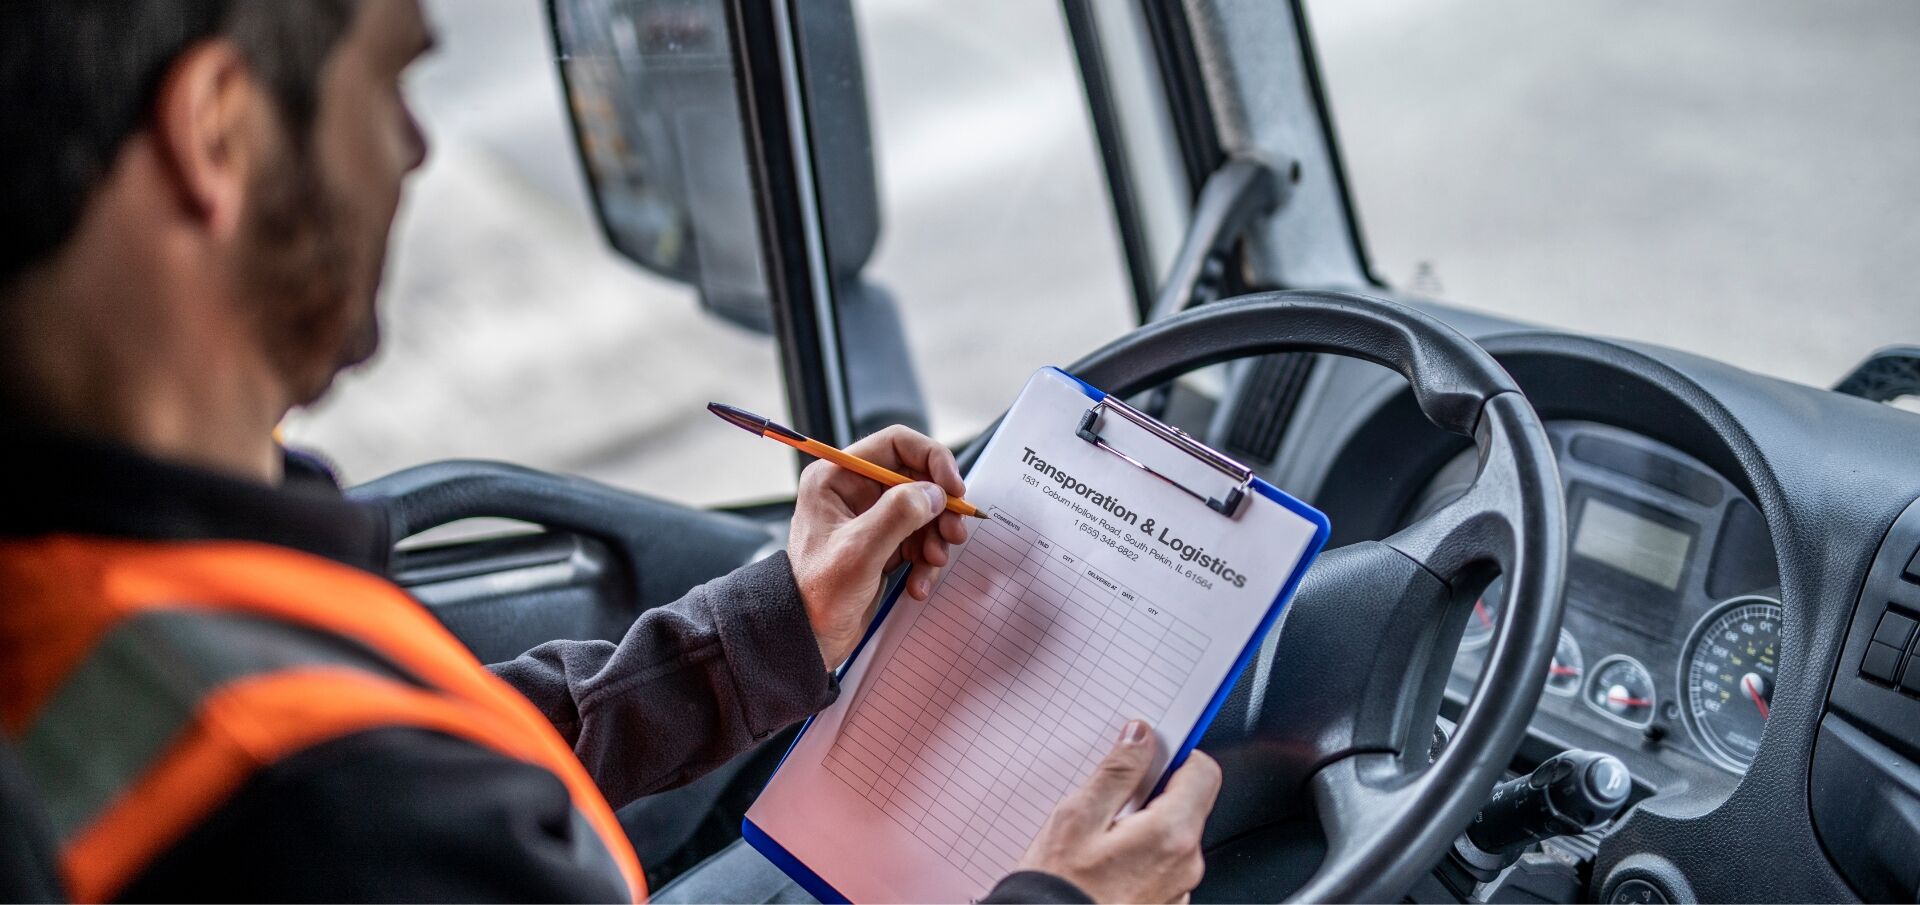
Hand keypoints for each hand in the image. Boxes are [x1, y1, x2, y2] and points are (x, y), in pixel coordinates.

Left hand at [787, 425, 969, 667]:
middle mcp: (854, 491)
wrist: (808, 637)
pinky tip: (918, 584)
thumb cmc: (818, 594)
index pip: (896, 443)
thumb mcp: (860, 551)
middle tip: (953, 534)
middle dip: (940, 509)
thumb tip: (934, 493)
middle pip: (917, 478)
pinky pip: (919, 539)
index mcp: (837, 477)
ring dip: (935, 539)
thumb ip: (898, 515)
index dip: (932, 459)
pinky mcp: (882, 543)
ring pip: (924, 511)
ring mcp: (870, 518)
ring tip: (931, 565)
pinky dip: (926, 561)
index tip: (954, 489)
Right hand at [1013, 721, 1221, 903]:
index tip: (1150, 753)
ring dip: (1146, 827)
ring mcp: (1179, 889)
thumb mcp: (1077, 818)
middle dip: (1153, 793)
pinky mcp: (1167, 904)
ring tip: (1102, 838)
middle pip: (1188, 804)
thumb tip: (1140, 738)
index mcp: (1172, 834)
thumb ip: (1116, 773)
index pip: (1203, 771)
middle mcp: (1186, 864)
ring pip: (1174, 836)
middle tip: (1111, 800)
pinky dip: (1143, 856)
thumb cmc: (1060, 888)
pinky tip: (1109, 863)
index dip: (1177, 755)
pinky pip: (1164, 865)